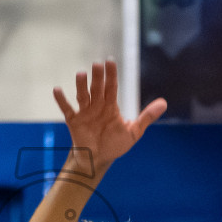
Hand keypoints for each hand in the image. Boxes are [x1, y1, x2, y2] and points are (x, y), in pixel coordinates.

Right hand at [52, 60, 166, 174]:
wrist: (99, 160)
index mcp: (110, 106)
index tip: (110, 61)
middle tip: (97, 64)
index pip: (111, 86)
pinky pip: (66, 109)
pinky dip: (61, 100)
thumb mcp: (134, 131)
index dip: (111, 74)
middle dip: (97, 76)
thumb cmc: (115, 145)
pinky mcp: (74, 122)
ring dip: (81, 85)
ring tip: (81, 74)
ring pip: (82, 95)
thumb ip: (147, 117)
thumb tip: (164, 103)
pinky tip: (57, 89)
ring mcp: (84, 113)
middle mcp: (96, 106)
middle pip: (97, 88)